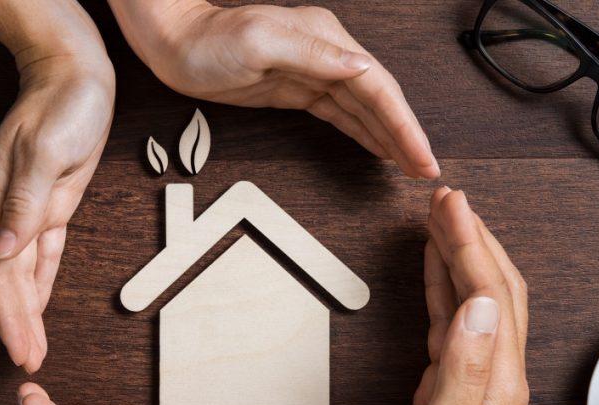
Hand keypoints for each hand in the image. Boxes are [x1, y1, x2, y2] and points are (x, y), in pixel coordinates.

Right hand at [0, 0, 114, 371]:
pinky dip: (40, 284)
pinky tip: (40, 305)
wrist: (75, 77)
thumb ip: (25, 204)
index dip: (6, 315)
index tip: (19, 349)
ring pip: (22, 273)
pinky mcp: (50, 206)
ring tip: (33, 346)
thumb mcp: (46, 152)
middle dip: (16, 324)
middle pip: (4, 281)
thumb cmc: (63, 106)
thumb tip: (2, 251)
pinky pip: (42, 255)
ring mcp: (26, 209)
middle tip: (28, 361)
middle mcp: (4, 210)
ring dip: (27, 312)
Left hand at [110, 1, 437, 178]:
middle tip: (426, 170)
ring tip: (411, 165)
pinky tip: (377, 147)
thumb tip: (361, 67)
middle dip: (406, 136)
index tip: (422, 156)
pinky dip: (363, 132)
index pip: (378, 88)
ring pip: (364, 110)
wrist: (173, 42)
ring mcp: (313, 72)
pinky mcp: (297, 89)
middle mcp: (327, 55)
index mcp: (326, 42)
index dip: (404, 125)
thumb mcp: (260, 41)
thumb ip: (314, 54)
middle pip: (379, 101)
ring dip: (389, 138)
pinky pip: (341, 114)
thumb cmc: (207, 40)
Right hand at [370, 188, 528, 404]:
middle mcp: (495, 374)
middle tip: (446, 198)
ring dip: (459, 253)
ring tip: (441, 219)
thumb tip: (478, 305)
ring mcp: (476, 378)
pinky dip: (443, 286)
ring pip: (474, 298)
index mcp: (498, 381)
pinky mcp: (452, 384)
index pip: (490, 293)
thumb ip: (463, 370)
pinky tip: (433, 270)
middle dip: (471, 236)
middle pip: (493, 287)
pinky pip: (452, 321)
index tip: (449, 204)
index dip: (469, 243)